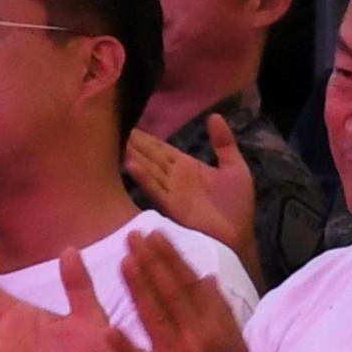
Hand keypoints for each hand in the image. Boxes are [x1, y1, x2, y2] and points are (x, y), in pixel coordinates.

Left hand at [116, 228, 262, 351]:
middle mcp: (200, 336)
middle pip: (171, 293)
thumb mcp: (234, 344)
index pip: (190, 283)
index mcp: (216, 325)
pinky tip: (109, 330)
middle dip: (151, 262)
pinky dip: (126, 347)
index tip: (154, 235)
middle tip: (133, 236)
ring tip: (124, 262)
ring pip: (157, 318)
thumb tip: (206, 277)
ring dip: (140, 288)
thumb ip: (218, 311)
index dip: (171, 258)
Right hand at [126, 119, 261, 284]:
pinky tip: (130, 165)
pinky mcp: (171, 207)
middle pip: (150, 156)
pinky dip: (143, 178)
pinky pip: (155, 190)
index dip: (147, 137)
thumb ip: (224, 142)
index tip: (128, 121)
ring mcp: (171, 192)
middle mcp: (174, 177)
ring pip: (149, 169)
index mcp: (186, 165)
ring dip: (134, 156)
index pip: (161, 148)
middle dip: (134, 143)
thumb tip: (214, 116)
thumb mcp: (235, 167)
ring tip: (118, 141)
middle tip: (113, 126)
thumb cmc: (236, 205)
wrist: (239, 236)